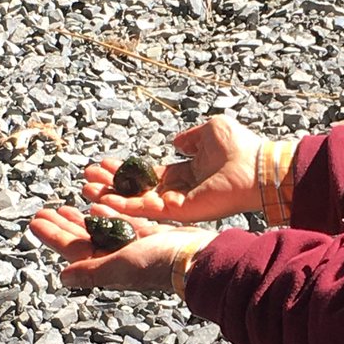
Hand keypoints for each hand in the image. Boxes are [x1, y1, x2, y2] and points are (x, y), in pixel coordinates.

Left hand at [28, 205, 216, 292]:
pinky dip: (109, 214)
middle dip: (63, 226)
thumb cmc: (160, 263)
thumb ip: (91, 271)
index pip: (72, 250)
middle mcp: (118, 258)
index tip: (36, 221)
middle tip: (45, 211)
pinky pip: (122, 223)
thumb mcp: (120, 266)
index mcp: (107, 267)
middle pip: (82, 240)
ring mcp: (134, 247)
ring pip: (100, 230)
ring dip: (82, 219)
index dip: (52, 236)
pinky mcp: (150, 236)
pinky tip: (100, 204)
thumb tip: (62, 278)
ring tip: (66, 207)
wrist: (198, 257)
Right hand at [82, 115, 263, 223]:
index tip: (102, 165)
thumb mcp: (210, 131)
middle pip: (137, 191)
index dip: (125, 172)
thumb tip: (176, 141)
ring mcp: (178, 203)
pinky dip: (123, 208)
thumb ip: (190, 137)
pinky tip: (102, 202)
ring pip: (137, 204)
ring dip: (110, 199)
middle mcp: (179, 191)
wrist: (256, 167)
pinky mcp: (179, 212)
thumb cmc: (240, 147)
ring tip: (87, 191)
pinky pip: (145, 212)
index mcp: (186, 173)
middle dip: (111, 186)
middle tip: (86, 180)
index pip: (148, 175)